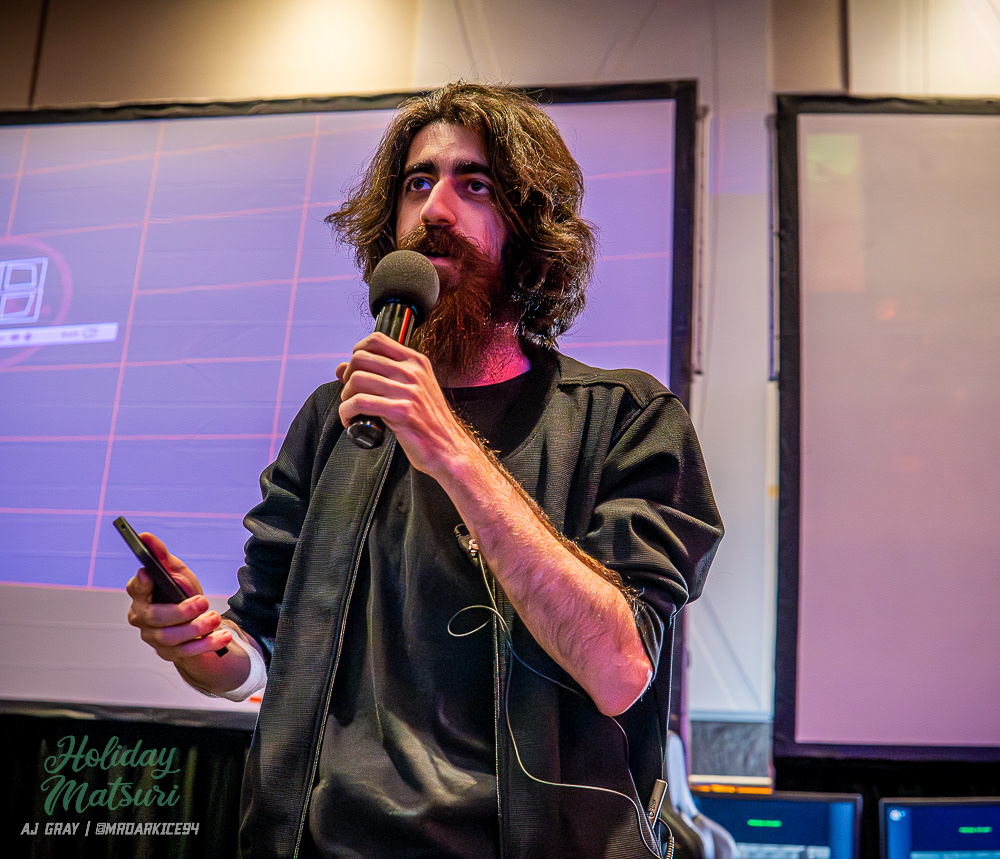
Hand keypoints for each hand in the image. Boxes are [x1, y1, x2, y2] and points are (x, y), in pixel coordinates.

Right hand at [125, 532, 232, 662]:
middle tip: (203, 602)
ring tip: (216, 618)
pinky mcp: (170, 653)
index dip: (141, 583)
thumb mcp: (175, 571)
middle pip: (154, 618)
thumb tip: (145, 536)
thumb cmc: (180, 591)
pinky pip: (187, 652)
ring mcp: (154, 638)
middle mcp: (142, 618)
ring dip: (196, 628)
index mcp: (141, 595)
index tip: (148, 573)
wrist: (196, 618)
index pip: (136, 589)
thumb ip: (161, 555)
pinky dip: (207, 644)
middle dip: (180, 611)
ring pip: (170, 638)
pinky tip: (223, 636)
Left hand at [336, 332, 472, 475]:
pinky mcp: (402, 411)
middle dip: (347, 377)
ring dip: (346, 396)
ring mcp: (409, 391)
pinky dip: (347, 412)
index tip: (354, 370)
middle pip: (361, 358)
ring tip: (351, 409)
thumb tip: (341, 367)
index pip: (376, 340)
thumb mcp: (411, 390)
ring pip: (357, 379)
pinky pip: (361, 402)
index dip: (357, 352)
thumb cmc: (429, 422)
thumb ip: (380, 375)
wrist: (449, 448)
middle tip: (351, 393)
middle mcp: (413, 372)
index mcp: (416, 362)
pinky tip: (351, 420)